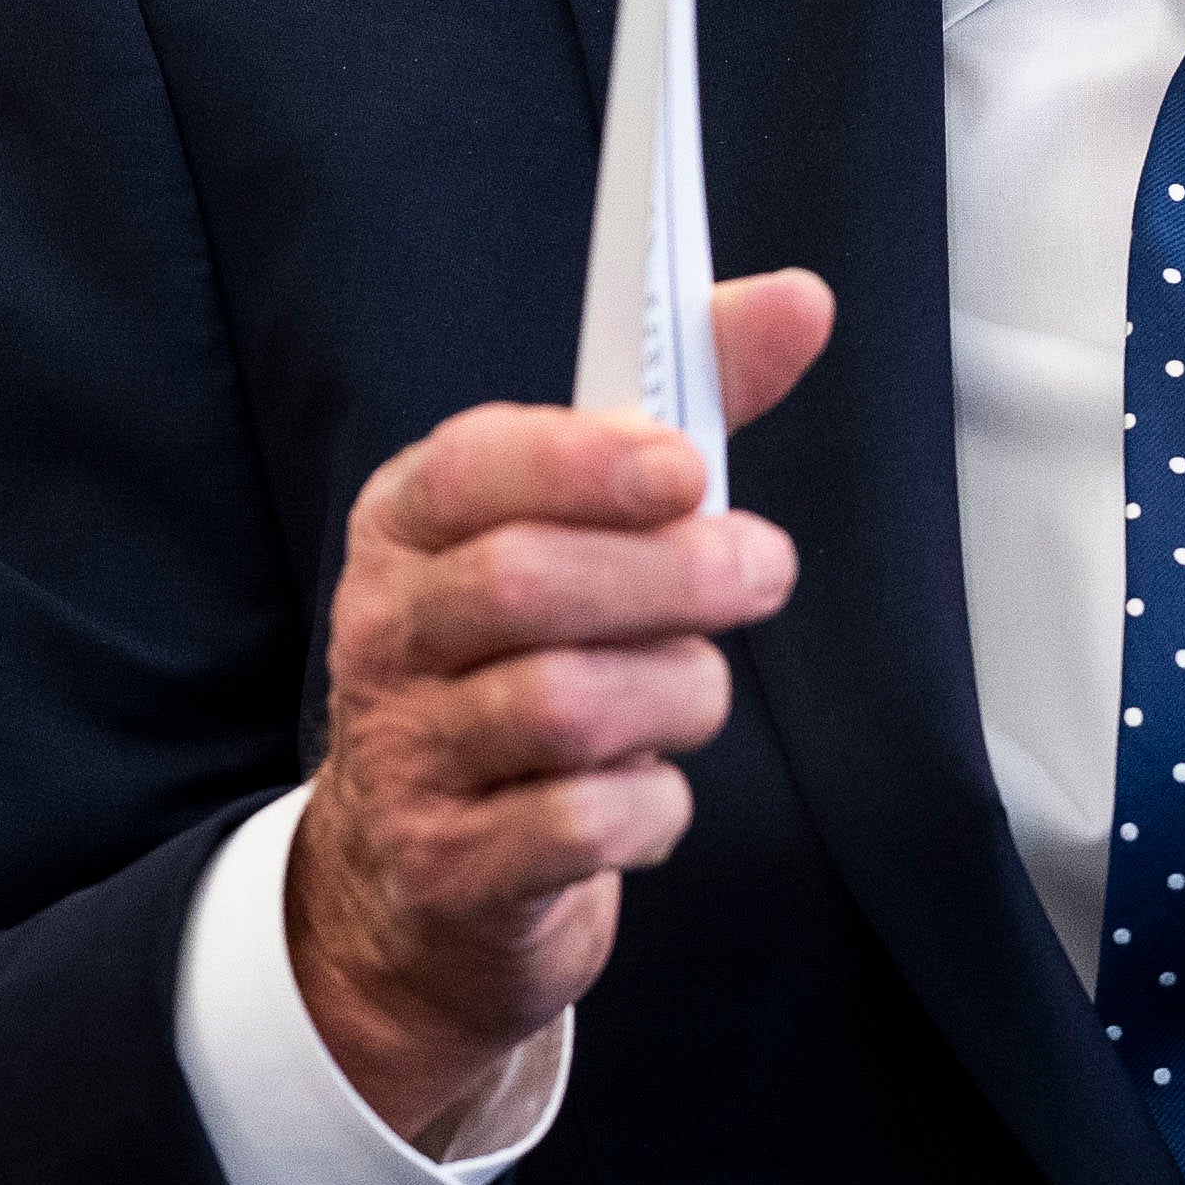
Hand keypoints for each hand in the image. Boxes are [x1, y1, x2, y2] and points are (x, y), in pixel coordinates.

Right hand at [285, 276, 839, 1149]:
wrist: (422, 882)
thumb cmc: (522, 672)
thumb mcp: (578, 537)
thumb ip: (682, 415)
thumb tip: (796, 302)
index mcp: (407, 529)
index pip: (469, 468)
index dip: (584, 461)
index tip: (687, 467)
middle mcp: (388, 634)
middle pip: (527, 584)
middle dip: (671, 574)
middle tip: (760, 569)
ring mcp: (409, 755)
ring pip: (568, 705)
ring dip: (677, 692)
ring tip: (693, 691)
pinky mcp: (452, 866)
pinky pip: (583, 826)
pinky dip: (652, 808)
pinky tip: (646, 791)